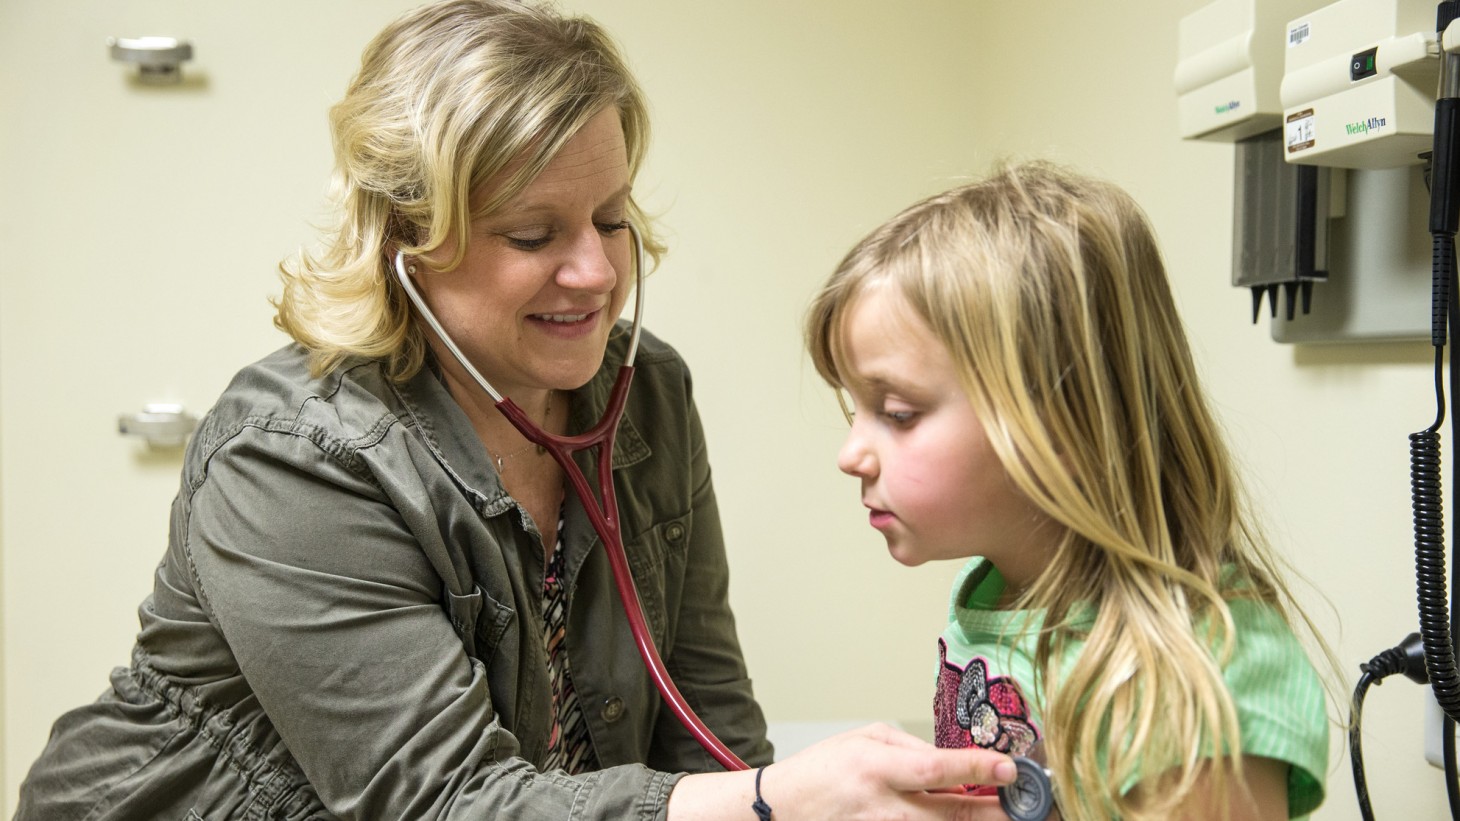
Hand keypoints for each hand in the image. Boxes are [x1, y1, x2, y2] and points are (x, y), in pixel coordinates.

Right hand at [749, 723, 1019, 820]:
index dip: (976, 768)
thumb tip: (957, 762)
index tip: (1009, 767)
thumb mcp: (864, 739)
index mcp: (876, 767)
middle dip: (997, 813)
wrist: (780, 811)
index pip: (935, 769)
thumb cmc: (822, 772)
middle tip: (1030, 806)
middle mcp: (882, 807)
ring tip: (1004, 814)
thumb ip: (913, 748)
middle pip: (952, 815)